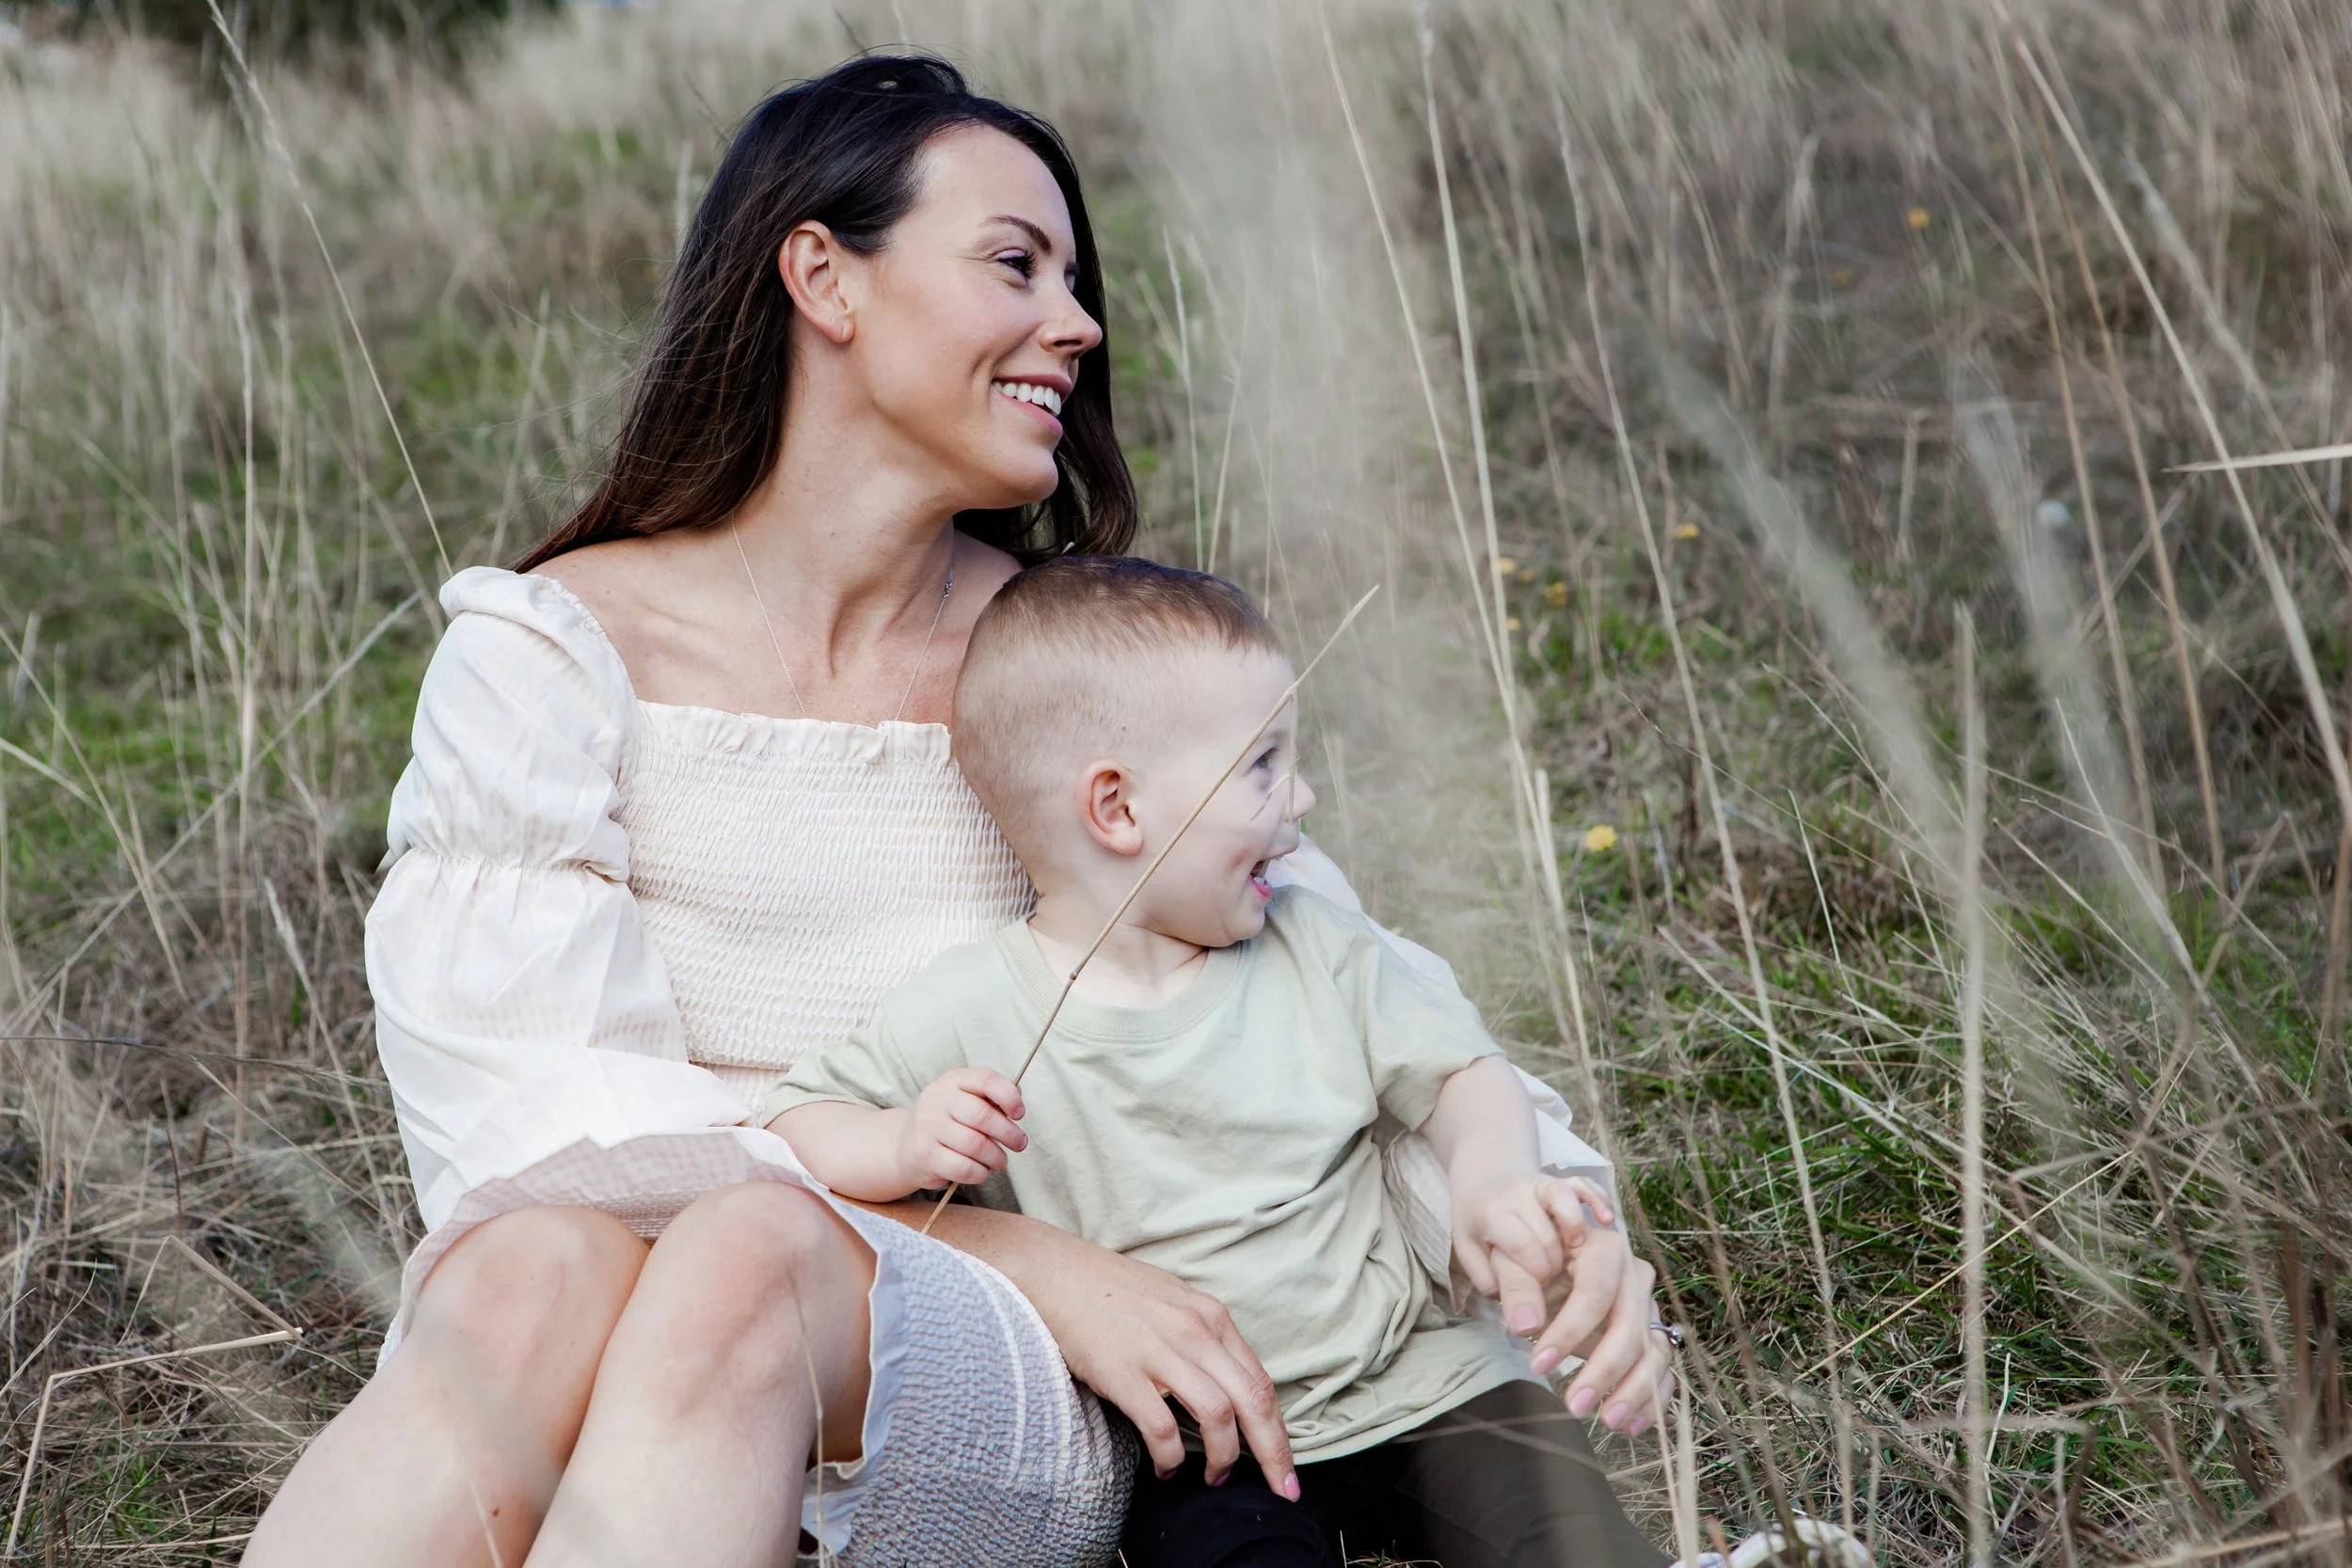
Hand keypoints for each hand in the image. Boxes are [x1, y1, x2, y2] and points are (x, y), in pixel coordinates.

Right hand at [897, 1068, 1026, 1189]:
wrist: (908, 1146)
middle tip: (1019, 1144)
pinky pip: (963, 1167)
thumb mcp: (967, 1099)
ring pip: (975, 1145)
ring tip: (1000, 1161)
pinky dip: (980, 1173)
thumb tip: (1017, 1097)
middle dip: (1009, 1133)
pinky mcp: (924, 1154)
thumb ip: (992, 1096)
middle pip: (982, 1116)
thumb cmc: (949, 1122)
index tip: (1019, 1114)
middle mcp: (937, 1099)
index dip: (1009, 1096)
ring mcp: (928, 1126)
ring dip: (996, 1157)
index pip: (986, 1079)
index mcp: (953, 1080)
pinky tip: (982, 1171)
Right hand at [995, 1226, 1297, 1499]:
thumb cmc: (1111, 1291)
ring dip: (1223, 1457)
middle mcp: (1195, 1331)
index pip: (1261, 1382)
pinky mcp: (1122, 1372)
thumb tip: (1230, 1388)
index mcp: (1211, 1317)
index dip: (1280, 1431)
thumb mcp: (1173, 1303)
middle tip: (1281, 1493)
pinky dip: (1171, 1459)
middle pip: (1253, 1402)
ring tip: (1213, 1478)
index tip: (1286, 1467)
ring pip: (1218, 1415)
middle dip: (1273, 1454)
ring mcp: (1159, 1350)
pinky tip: (1166, 1470)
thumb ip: (1204, 1340)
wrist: (1053, 1272)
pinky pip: (1162, 1429)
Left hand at [1451, 1173, 1614, 1335]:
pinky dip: (1597, 1199)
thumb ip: (1501, 1285)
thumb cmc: (1480, 1227)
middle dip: (1554, 1268)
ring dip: (1575, 1235)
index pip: (1521, 1245)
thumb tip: (1527, 1326)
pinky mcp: (1566, 1181)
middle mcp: (1521, 1195)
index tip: (1537, 1294)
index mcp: (1493, 1215)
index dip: (1535, 1275)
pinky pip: (1585, 1184)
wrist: (1483, 1180)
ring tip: (1572, 1255)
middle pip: (1548, 1235)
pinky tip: (1606, 1220)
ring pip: (1566, 1204)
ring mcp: (1545, 1185)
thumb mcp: (1474, 1254)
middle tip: (1548, 1285)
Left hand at [1509, 1228, 1676, 1439]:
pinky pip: (1663, 1371)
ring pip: (1654, 1352)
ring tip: (1607, 1422)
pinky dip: (1652, 1400)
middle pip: (1631, 1327)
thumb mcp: (1514, 1262)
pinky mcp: (1653, 1336)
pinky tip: (1630, 1425)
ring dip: (1634, 1391)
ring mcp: (1649, 1308)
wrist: (1552, 1264)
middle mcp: (1635, 1277)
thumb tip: (1523, 1326)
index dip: (1569, 1331)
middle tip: (1574, 1405)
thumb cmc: (1532, 1260)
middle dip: (1604, 1371)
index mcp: (1604, 1250)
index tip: (1538, 1365)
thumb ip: (1517, 1288)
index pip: (1595, 1293)